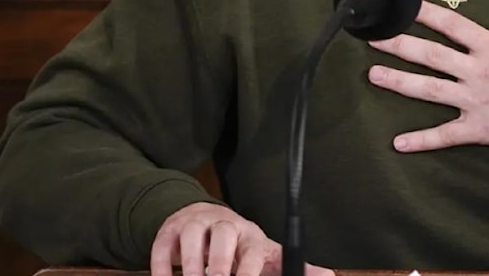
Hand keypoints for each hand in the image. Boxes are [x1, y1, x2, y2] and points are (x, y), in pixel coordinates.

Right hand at [149, 202, 333, 275]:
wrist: (205, 219)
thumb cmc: (239, 246)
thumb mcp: (266, 256)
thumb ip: (293, 267)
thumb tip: (327, 275)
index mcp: (249, 234)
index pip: (251, 249)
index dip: (247, 270)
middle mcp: (223, 225)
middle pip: (223, 235)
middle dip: (219, 265)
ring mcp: (195, 225)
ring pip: (192, 237)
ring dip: (189, 266)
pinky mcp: (170, 231)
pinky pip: (161, 247)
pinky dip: (161, 268)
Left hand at [368, 0, 488, 152]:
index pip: (452, 24)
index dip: (426, 12)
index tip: (402, 4)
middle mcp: (477, 72)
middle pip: (430, 55)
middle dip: (399, 45)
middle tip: (372, 38)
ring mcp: (475, 101)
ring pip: (429, 91)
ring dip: (399, 83)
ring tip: (372, 75)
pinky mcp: (480, 129)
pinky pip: (445, 136)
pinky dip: (422, 140)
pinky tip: (398, 144)